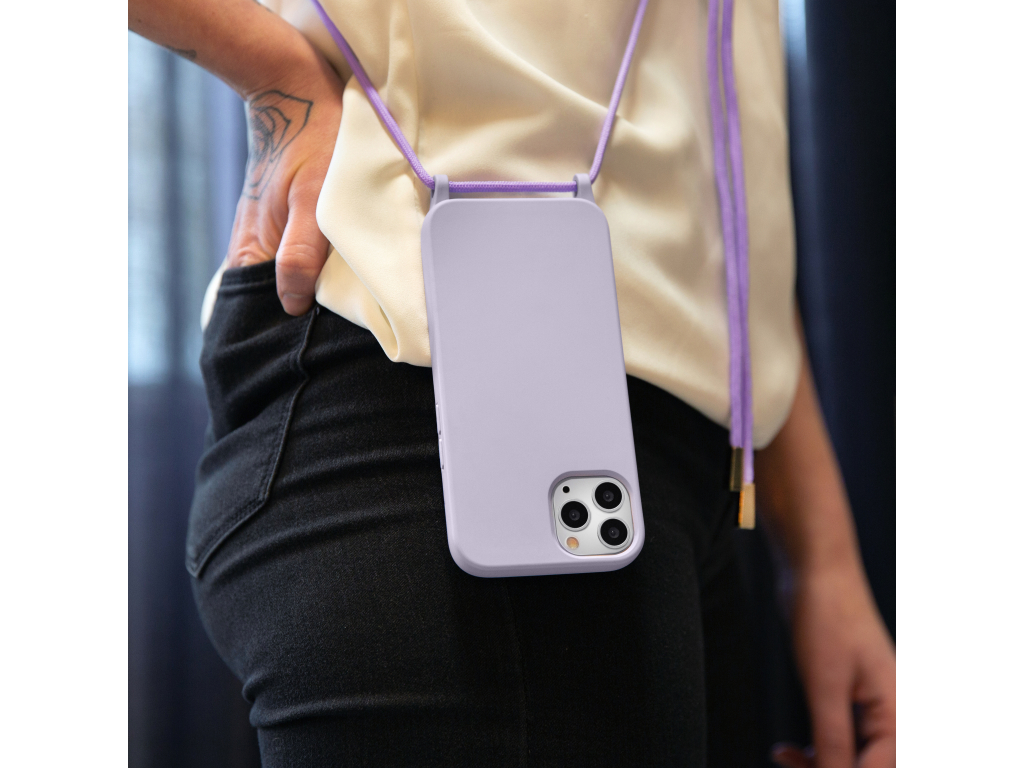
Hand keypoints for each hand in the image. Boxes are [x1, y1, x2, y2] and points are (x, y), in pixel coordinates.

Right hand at [226, 48, 343, 314]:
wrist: (295, 88)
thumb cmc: (311, 139)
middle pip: (276, 301)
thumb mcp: (313, 198)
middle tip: (343, 333)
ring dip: (316, 296)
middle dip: (305, 318)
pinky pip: (298, 261)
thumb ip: (302, 252)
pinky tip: (341, 281)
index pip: (262, 311)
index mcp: (253, 251)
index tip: (319, 343)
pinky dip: (317, 273)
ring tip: (347, 314)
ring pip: (290, 282)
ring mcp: (269, 236)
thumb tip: (291, 304)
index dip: (290, 330)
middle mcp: (255, 249)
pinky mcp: (285, 224)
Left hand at [772, 563, 895, 767]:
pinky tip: (792, 749)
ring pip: (854, 755)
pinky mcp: (850, 694)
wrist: (816, 572)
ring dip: (820, 763)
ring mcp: (871, 703)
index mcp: (897, 711)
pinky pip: (841, 736)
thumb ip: (831, 739)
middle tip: (791, 763)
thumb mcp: (824, 686)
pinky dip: (818, 746)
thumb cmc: (827, 615)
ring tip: (785, 756)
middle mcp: (891, 711)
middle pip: (869, 765)